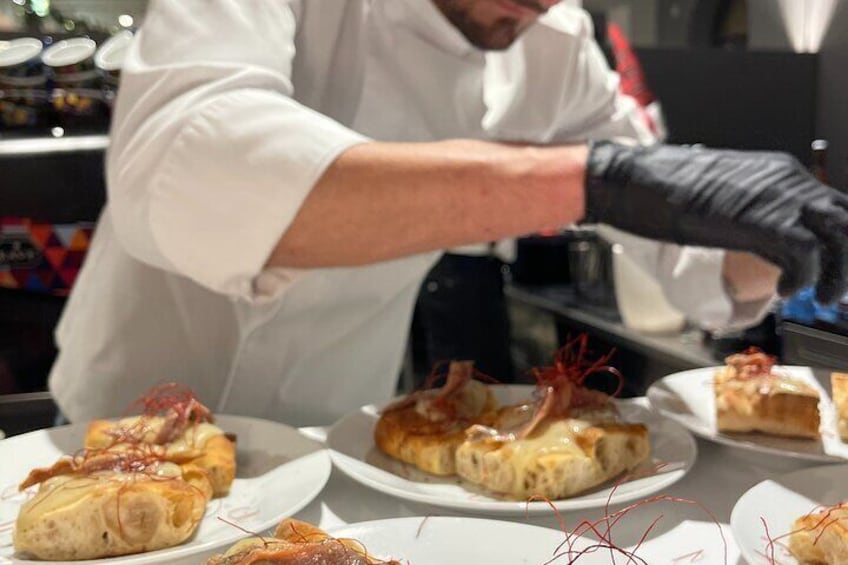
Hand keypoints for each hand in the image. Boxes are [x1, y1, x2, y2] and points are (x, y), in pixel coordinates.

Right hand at [585, 141, 847, 302]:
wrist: (636, 179)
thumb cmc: (663, 189)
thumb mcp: (720, 198)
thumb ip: (750, 211)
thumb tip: (759, 238)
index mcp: (780, 172)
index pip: (832, 207)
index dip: (839, 244)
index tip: (832, 272)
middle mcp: (788, 179)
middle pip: (845, 221)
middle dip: (844, 261)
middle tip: (834, 292)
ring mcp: (778, 197)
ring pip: (838, 237)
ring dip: (835, 274)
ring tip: (822, 298)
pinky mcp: (763, 219)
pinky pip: (805, 254)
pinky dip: (803, 279)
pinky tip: (786, 292)